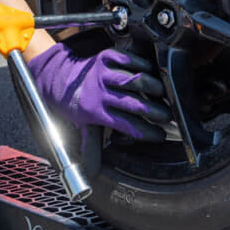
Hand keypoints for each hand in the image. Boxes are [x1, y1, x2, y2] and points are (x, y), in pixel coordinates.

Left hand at [28, 43, 171, 143]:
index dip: (146, 132)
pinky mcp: (107, 57)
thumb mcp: (82, 125)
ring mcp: (104, 73)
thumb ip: (91, 146)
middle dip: (155, 111)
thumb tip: (93, 173)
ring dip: (152, 87)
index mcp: (96, 112)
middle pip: (134, 104)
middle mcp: (101, 92)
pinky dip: (142, 65)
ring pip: (134, 79)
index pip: (127, 125)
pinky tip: (152, 72)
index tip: (161, 135)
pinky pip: (129, 59)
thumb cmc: (76, 103)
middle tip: (168, 116)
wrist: (60, 76)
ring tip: (163, 93)